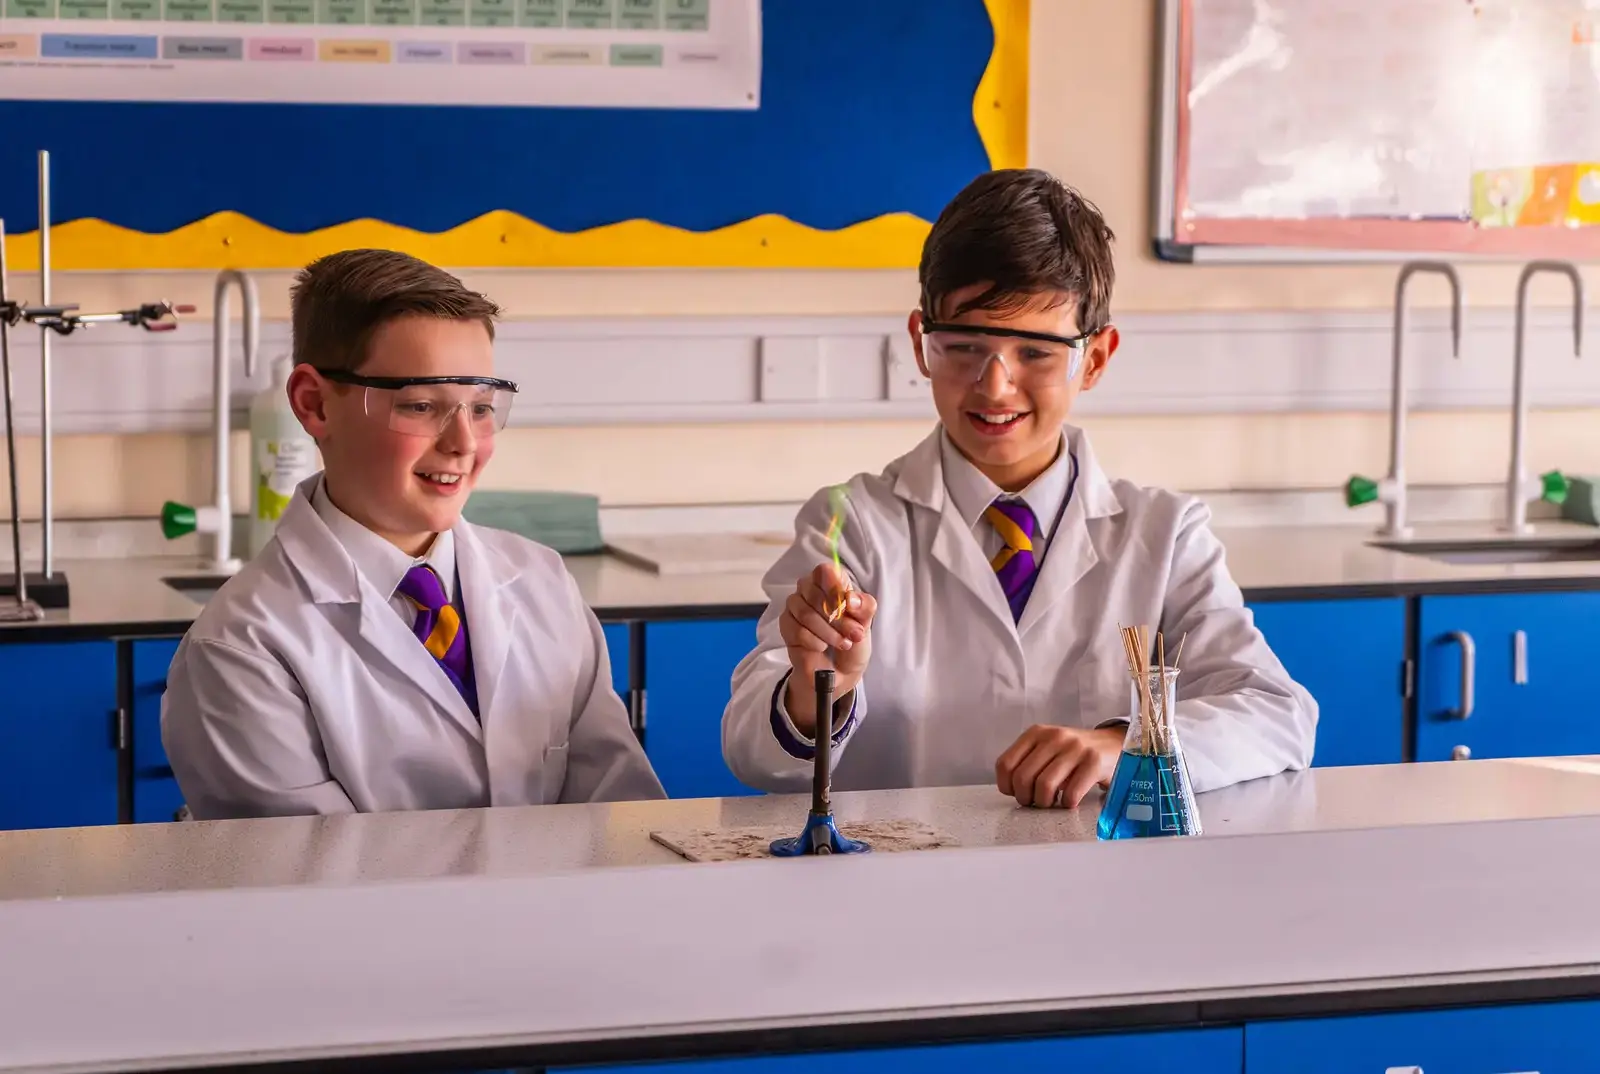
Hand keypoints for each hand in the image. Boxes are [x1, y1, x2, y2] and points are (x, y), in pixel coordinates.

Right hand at [778, 562, 877, 736]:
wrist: (840, 670)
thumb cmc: (852, 639)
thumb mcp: (866, 622)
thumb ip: (864, 605)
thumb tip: (851, 600)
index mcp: (830, 581)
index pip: (826, 571)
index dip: (835, 587)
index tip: (849, 606)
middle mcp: (809, 588)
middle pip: (815, 593)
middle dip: (839, 618)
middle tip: (854, 634)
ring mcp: (795, 606)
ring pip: (806, 613)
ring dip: (829, 632)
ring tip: (843, 643)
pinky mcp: (785, 625)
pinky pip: (798, 630)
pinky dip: (815, 642)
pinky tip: (822, 647)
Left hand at [995, 725, 1125, 808]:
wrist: (1113, 745)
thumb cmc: (1075, 754)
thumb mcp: (1047, 749)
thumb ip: (1028, 763)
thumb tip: (1012, 790)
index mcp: (1036, 733)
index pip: (1005, 764)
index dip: (1007, 786)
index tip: (1017, 793)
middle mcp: (1054, 737)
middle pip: (1023, 778)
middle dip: (1025, 798)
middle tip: (1035, 802)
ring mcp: (1075, 748)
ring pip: (1044, 786)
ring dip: (1045, 803)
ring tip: (1051, 803)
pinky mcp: (1094, 762)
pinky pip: (1071, 793)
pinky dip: (1067, 804)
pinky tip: (1070, 801)